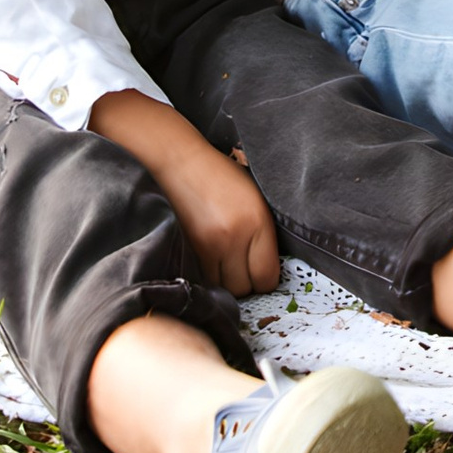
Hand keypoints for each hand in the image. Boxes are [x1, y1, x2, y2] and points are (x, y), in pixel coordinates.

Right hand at [152, 137, 282, 296]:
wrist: (183, 163)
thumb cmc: (223, 176)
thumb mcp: (256, 198)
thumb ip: (264, 233)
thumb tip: (269, 266)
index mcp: (258, 222)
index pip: (267, 277)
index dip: (266, 279)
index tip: (262, 271)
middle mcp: (236, 237)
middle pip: (245, 288)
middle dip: (247, 284)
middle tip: (244, 268)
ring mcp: (210, 246)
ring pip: (224, 289)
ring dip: (227, 283)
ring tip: (227, 265)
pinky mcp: (191, 250)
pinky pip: (205, 280)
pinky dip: (210, 277)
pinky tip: (212, 262)